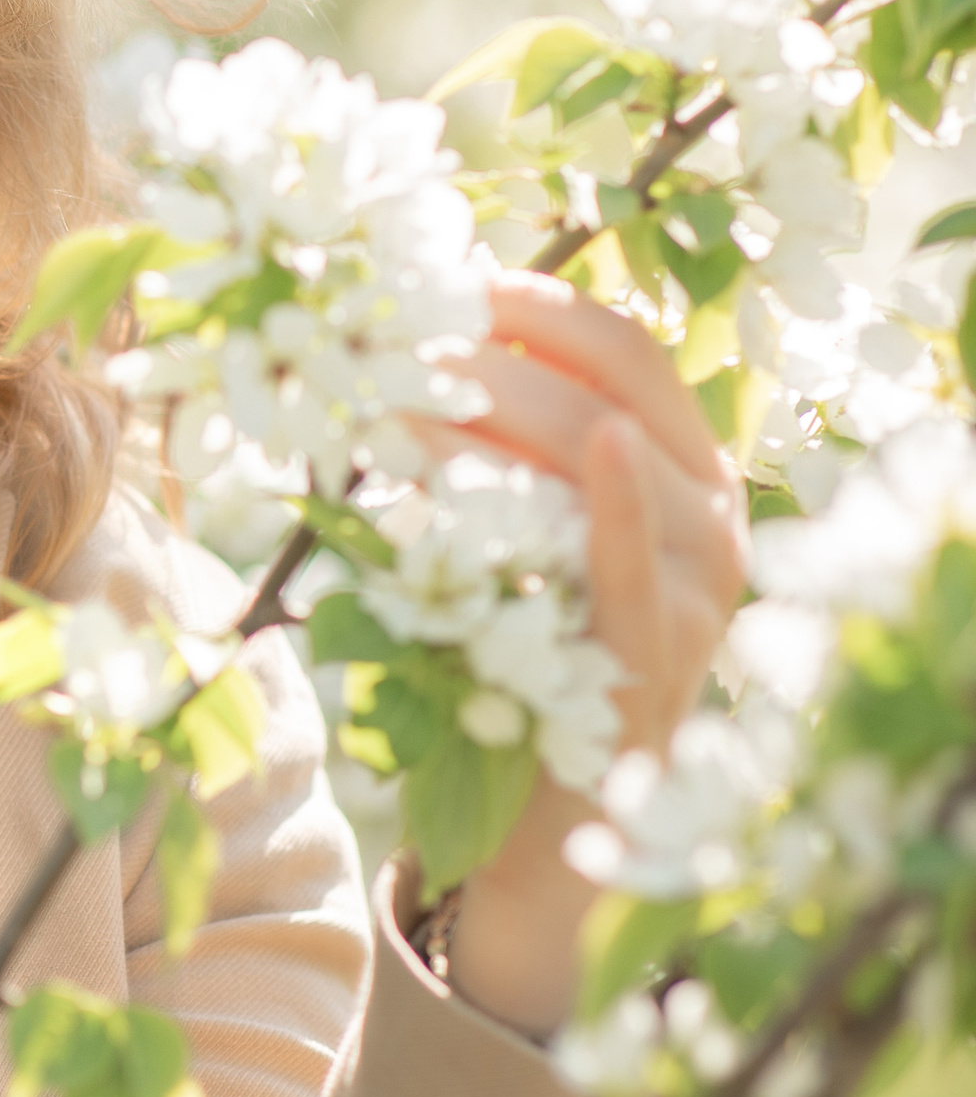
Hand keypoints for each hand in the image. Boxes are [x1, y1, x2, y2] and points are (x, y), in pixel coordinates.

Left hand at [411, 274, 750, 1037]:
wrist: (539, 822)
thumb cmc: (516, 652)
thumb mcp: (510, 530)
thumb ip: (488, 441)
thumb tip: (395, 334)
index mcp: (683, 464)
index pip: (622, 344)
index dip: (533, 300)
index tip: (437, 274)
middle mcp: (712, 514)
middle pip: (603, 388)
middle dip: (487, 352)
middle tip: (385, 334)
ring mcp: (699, 589)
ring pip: (602, 460)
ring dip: (489, 414)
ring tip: (388, 395)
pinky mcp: (663, 660)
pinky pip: (641, 567)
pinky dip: (617, 504)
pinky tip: (598, 448)